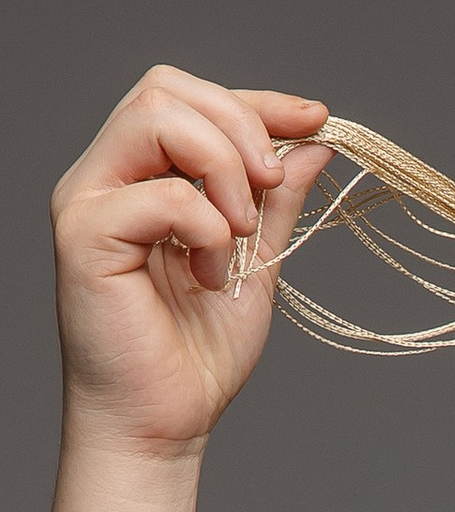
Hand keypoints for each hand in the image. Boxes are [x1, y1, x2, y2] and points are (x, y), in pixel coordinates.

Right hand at [53, 67, 332, 464]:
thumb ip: (276, 201)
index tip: (315, 118)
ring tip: (241, 235)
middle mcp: (106, 177)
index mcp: (141, 174)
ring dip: (221, 170)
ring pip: (155, 117)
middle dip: (239, 126)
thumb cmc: (197, 351)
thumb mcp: (256, 261)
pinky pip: (158, 194)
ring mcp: (88, 201)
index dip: (257, 100)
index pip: (189, 98)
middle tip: (272, 190)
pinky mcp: (83, 236)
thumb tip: (313, 143)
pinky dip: (206, 229)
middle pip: (165, 88)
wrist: (164, 422)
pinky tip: (210, 275)